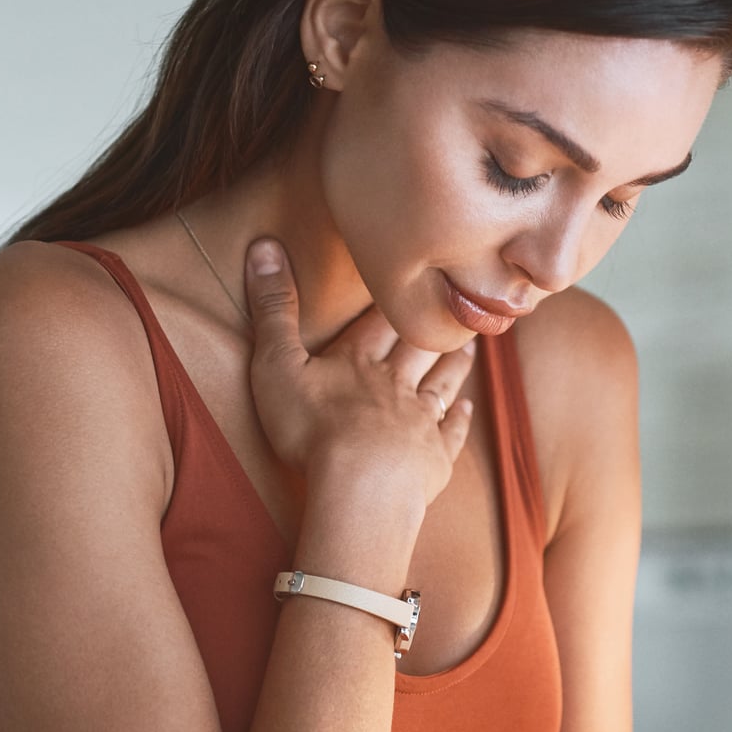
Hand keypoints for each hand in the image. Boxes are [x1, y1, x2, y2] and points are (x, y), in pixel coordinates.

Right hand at [243, 238, 475, 506]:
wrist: (361, 486)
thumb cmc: (312, 428)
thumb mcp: (277, 365)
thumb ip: (272, 310)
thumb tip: (264, 245)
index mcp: (358, 361)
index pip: (377, 324)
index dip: (391, 302)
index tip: (406, 281)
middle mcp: (395, 384)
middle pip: (417, 348)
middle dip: (430, 328)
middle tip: (451, 308)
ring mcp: (419, 422)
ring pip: (441, 383)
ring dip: (453, 365)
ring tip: (467, 348)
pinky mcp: (434, 459)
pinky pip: (450, 434)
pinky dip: (459, 420)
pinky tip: (466, 410)